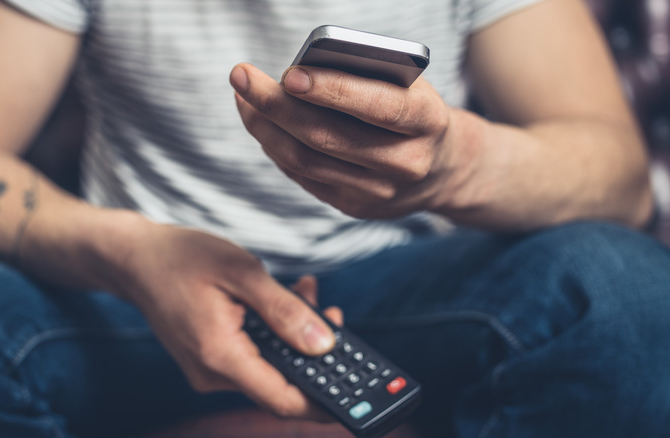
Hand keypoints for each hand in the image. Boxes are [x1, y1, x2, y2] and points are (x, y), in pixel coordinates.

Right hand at [118, 221, 341, 419]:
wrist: (135, 260)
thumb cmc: (182, 258)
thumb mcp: (241, 271)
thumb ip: (284, 309)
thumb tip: (324, 344)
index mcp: (220, 355)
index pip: (282, 399)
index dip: (324, 401)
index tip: (357, 391)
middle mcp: (213, 373)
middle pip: (280, 382)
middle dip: (313, 352)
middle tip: (331, 312)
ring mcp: (209, 369)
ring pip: (269, 366)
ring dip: (293, 335)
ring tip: (304, 292)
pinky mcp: (210, 360)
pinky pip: (253, 356)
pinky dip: (273, 332)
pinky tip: (282, 299)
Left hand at [230, 63, 473, 219]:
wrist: (442, 170)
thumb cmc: (414, 112)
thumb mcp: (409, 87)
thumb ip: (367, 78)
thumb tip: (297, 75)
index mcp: (428, 121)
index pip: (379, 106)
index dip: (333, 90)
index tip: (290, 74)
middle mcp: (406, 163)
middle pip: (328, 137)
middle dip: (276, 105)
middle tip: (241, 76)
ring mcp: (378, 192)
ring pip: (306, 160)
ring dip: (266, 126)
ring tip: (243, 96)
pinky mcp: (354, 207)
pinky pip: (303, 175)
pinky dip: (275, 146)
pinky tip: (261, 121)